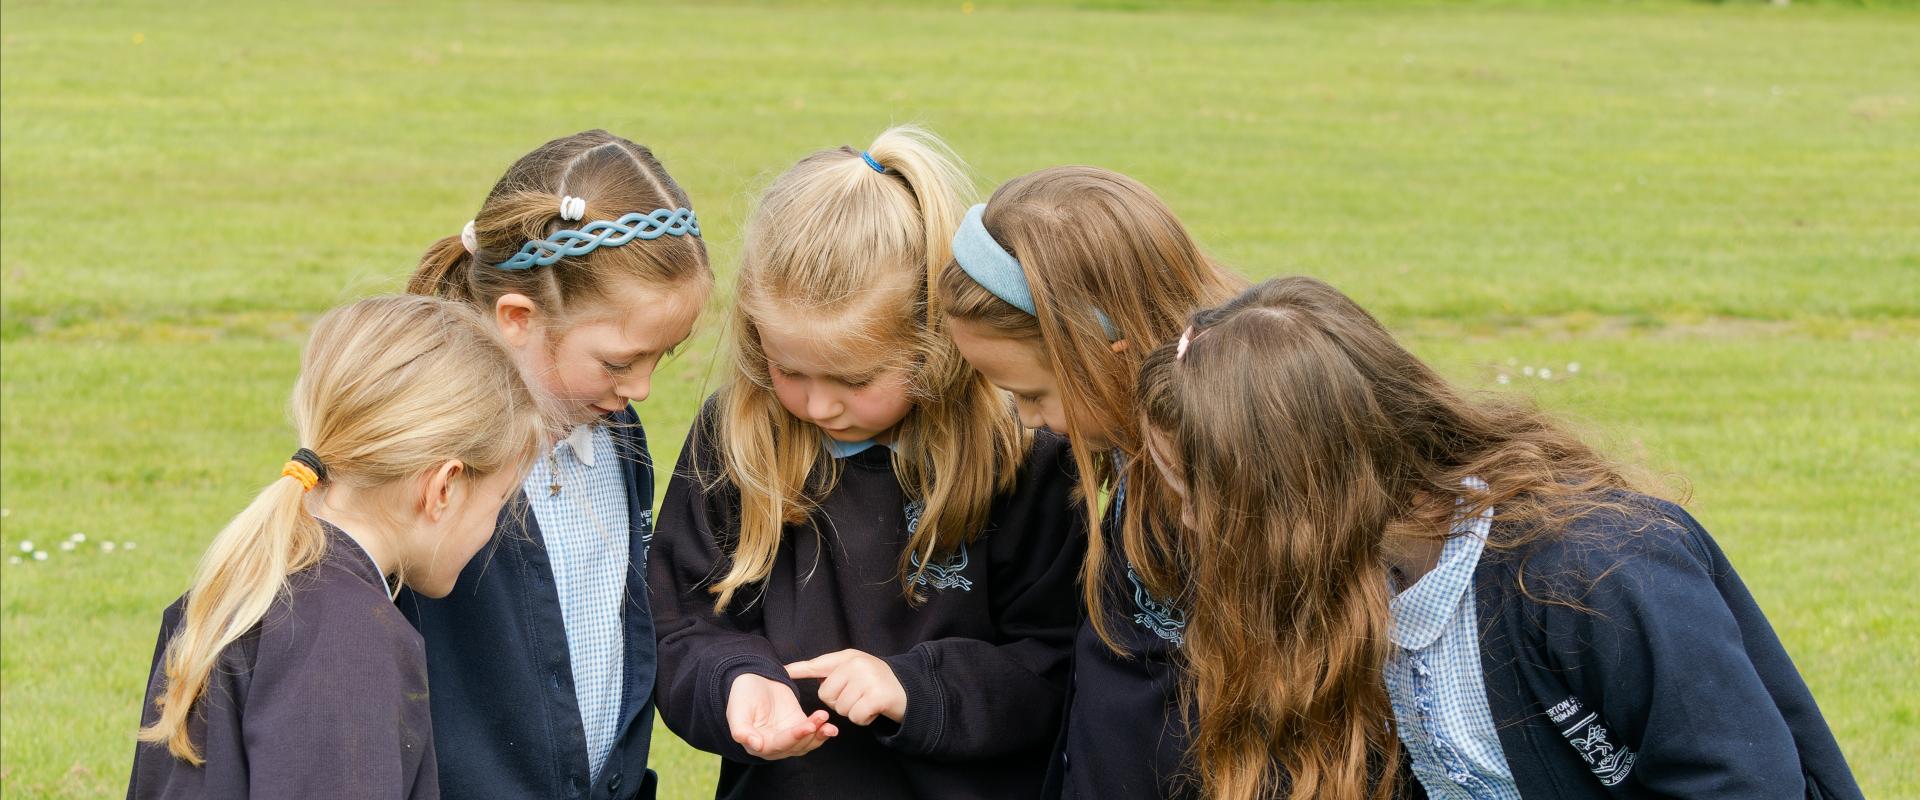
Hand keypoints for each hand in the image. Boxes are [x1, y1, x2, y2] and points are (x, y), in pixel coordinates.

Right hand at [726, 673, 836, 758]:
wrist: (754, 679)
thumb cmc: (742, 694)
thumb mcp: (737, 709)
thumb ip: (741, 729)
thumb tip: (755, 745)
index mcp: (756, 744)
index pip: (777, 745)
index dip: (793, 737)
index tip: (807, 727)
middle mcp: (772, 746)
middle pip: (794, 746)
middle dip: (810, 734)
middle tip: (821, 719)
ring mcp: (787, 737)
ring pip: (805, 743)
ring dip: (818, 735)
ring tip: (829, 725)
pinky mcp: (798, 726)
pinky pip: (812, 734)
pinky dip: (822, 731)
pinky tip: (830, 726)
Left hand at [785, 649, 907, 725]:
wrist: (910, 691)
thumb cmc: (878, 683)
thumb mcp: (858, 670)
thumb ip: (836, 673)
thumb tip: (813, 680)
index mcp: (849, 657)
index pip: (818, 663)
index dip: (799, 669)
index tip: (783, 671)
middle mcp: (857, 664)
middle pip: (826, 695)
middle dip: (839, 702)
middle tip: (858, 696)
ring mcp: (868, 679)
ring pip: (840, 708)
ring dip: (853, 711)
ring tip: (867, 701)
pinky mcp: (877, 696)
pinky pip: (855, 716)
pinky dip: (864, 718)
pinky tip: (873, 709)